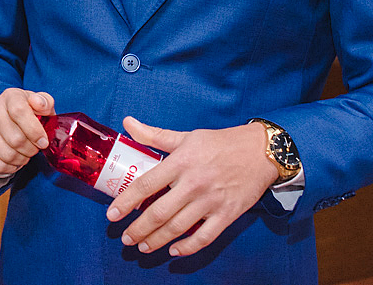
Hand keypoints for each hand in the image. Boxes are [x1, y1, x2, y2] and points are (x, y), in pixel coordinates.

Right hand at [0, 88, 54, 176]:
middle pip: (15, 138)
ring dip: (21, 159)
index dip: (34, 131)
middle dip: (31, 149)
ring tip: (24, 154)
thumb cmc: (26, 115)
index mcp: (10, 96)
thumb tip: (39, 104)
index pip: (19, 111)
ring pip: (7, 154)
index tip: (43, 141)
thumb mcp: (40, 105)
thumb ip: (45, 102)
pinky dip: (10, 167)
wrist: (3, 124)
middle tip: (34, 149)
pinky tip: (13, 160)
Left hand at [107, 117, 277, 257]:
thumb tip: (127, 122)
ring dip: (157, 240)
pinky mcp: (227, 213)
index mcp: (180, 162)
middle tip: (125, 238)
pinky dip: (188, 247)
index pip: (146, 185)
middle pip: (159, 212)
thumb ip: (154, 134)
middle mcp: (193, 183)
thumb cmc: (219, 143)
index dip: (126, 202)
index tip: (112, 215)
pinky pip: (205, 236)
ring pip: (178, 227)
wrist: (260, 151)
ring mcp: (211, 200)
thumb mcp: (186, 135)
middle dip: (138, 228)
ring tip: (143, 246)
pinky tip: (174, 251)